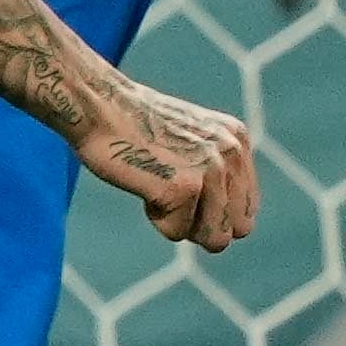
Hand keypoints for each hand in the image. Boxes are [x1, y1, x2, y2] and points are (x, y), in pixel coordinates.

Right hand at [80, 79, 258, 250]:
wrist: (99, 106)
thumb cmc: (134, 127)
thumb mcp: (192, 140)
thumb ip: (216, 168)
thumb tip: (228, 225)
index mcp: (237, 141)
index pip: (246, 210)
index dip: (214, 215)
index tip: (184, 196)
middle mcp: (232, 154)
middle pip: (235, 230)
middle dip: (202, 226)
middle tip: (170, 197)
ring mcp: (211, 171)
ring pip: (212, 238)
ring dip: (179, 222)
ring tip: (156, 185)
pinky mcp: (185, 188)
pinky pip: (177, 233)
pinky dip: (155, 217)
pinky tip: (143, 184)